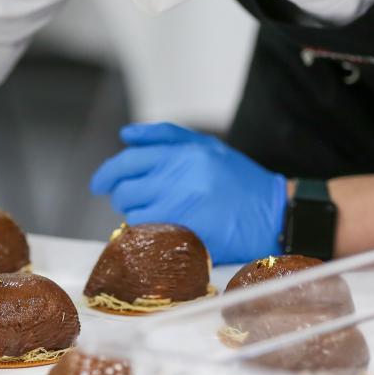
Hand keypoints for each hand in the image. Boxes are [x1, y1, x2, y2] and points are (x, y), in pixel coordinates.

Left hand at [90, 123, 286, 263]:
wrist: (275, 214)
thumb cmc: (238, 179)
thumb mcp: (207, 146)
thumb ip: (164, 136)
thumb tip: (125, 136)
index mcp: (183, 155)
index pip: (128, 162)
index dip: (107, 174)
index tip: (98, 184)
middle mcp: (179, 180)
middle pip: (125, 191)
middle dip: (124, 197)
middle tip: (136, 200)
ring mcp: (182, 210)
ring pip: (134, 216)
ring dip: (139, 217)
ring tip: (158, 214)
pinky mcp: (187, 237)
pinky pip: (150, 238)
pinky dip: (150, 236)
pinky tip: (164, 231)